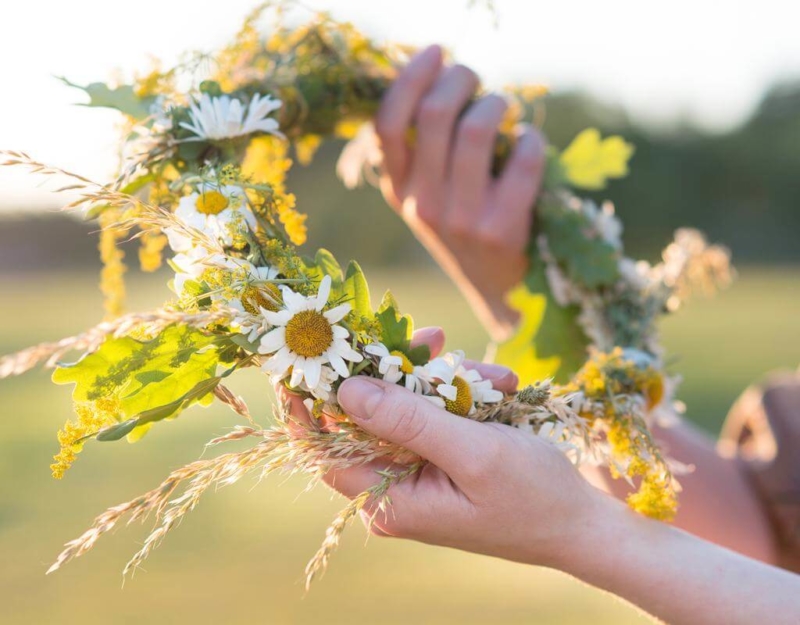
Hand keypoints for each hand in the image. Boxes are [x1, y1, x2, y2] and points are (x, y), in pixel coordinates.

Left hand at [281, 327, 604, 568]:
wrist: (582, 524)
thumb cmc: (533, 497)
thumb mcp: (473, 454)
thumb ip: (410, 421)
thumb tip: (346, 389)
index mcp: (391, 500)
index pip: (324, 450)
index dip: (306, 405)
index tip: (307, 356)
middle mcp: (395, 488)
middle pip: (370, 416)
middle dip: (403, 373)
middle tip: (434, 338)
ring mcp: (418, 473)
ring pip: (408, 407)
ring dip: (446, 381)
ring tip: (495, 378)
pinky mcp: (441, 459)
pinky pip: (436, 414)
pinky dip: (464, 394)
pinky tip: (500, 386)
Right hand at [375, 45, 546, 340]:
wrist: (498, 293)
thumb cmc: (466, 228)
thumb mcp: (429, 196)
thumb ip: (425, 150)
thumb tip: (440, 79)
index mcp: (397, 192)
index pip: (386, 125)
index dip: (410, 78)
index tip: (436, 51)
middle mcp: (421, 206)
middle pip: (433, 115)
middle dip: (461, 78)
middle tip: (476, 77)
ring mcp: (460, 220)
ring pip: (476, 129)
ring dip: (497, 103)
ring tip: (504, 108)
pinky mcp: (500, 229)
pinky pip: (521, 157)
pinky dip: (530, 138)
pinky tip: (529, 144)